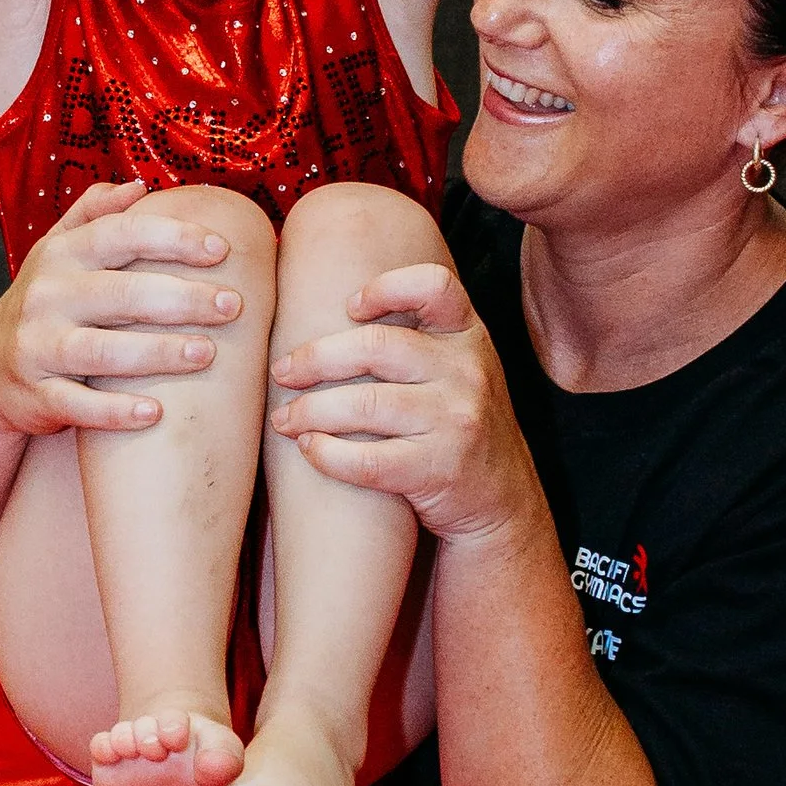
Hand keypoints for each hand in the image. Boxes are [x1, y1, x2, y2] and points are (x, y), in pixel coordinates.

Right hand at [0, 184, 248, 436]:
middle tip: (232, 305)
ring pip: (104, 350)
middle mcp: (48, 296)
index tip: (221, 250)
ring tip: (206, 354)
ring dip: (158, 353)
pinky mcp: (36, 395)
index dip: (172, 238)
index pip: (122, 235)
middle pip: (122, 293)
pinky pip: (79, 405)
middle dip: (182, 298)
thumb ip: (94, 213)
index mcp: (62, 255)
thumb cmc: (43, 304)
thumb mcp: (56, 250)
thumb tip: (140, 184)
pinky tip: (156, 414)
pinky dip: (115, 412)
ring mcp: (39, 347)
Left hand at [269, 261, 534, 544]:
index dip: (386, 288)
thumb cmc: (459, 424)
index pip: (433, 286)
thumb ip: (418, 337)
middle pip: (377, 346)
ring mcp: (455, 421)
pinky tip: (309, 449)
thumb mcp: (458, 368)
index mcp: (468, 337)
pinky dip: (328, 454)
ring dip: (310, 411)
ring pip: (365, 404)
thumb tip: (333, 305)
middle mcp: (467, 372)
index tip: (349, 306)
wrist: (502, 499)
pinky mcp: (438, 469)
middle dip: (316, 358)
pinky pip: (367, 460)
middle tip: (282, 372)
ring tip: (284, 419)